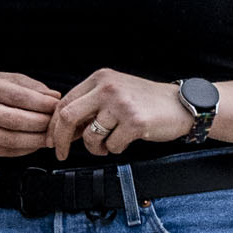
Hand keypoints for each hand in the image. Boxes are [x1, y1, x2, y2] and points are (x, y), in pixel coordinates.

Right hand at [0, 71, 60, 159]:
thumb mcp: (4, 78)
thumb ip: (30, 86)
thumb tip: (54, 97)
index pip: (18, 96)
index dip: (41, 103)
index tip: (56, 105)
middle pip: (16, 120)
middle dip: (42, 122)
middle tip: (57, 123)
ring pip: (13, 139)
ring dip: (37, 140)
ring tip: (51, 136)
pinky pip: (8, 151)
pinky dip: (27, 149)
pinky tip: (37, 143)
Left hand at [47, 70, 190, 159]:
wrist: (180, 104)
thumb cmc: (145, 101)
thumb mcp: (114, 92)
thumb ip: (90, 104)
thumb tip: (63, 128)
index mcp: (99, 78)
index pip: (65, 102)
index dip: (53, 124)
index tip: (52, 140)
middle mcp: (107, 88)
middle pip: (68, 116)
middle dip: (61, 139)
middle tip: (62, 154)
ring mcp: (121, 104)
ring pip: (90, 136)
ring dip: (95, 148)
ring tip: (107, 145)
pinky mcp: (134, 122)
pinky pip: (112, 146)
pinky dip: (115, 149)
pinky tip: (125, 141)